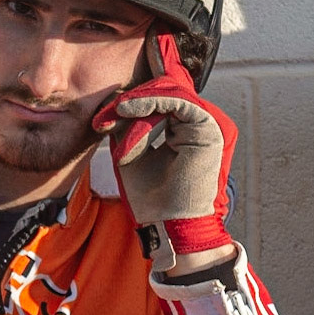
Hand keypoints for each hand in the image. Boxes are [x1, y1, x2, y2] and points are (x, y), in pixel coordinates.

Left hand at [91, 33, 237, 271]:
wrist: (170, 225)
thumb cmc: (152, 197)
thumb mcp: (131, 152)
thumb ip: (129, 125)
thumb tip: (118, 101)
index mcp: (187, 128)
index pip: (164, 98)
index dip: (142, 89)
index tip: (117, 89)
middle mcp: (200, 123)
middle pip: (164, 92)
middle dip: (132, 98)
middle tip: (106, 113)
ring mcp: (206, 123)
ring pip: (168, 94)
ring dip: (137, 103)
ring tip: (115, 114)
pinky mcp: (207, 126)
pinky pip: (176, 102)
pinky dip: (149, 104)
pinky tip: (127, 110)